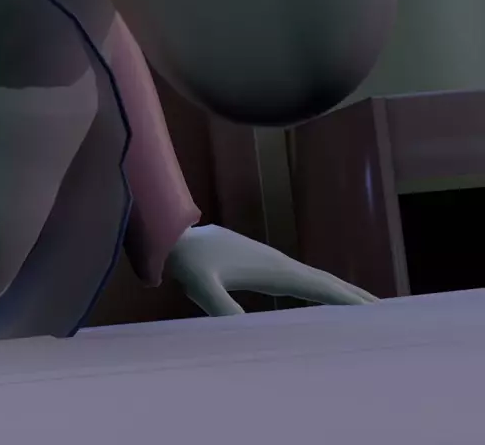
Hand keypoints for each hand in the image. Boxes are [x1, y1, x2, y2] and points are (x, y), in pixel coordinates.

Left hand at [165, 225, 378, 315]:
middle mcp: (278, 264)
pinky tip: (323, 298)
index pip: (319, 287)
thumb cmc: (187, 260)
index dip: (347, 300)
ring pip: (315, 280)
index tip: (376, 312)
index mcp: (272, 270)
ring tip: (367, 308)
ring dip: (342, 292)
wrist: (173, 235)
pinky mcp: (263, 267)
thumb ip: (219, 304)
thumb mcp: (200, 284)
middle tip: (389, 313)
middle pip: (326, 281)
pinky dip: (321, 289)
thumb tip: (242, 328)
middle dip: (356, 296)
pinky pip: (300, 280)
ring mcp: (272, 264)